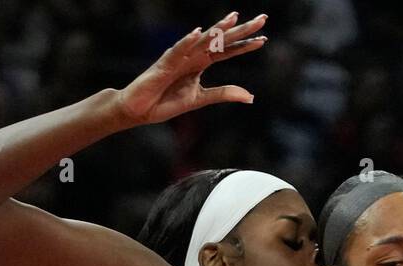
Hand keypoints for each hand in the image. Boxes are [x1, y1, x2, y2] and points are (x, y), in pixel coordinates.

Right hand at [115, 12, 267, 124]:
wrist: (139, 110)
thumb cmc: (165, 102)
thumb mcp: (199, 99)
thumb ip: (223, 94)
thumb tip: (250, 96)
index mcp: (201, 63)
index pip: (227, 51)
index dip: (245, 45)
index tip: (264, 39)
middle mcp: (192, 55)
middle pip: (221, 40)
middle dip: (240, 30)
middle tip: (262, 19)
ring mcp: (179, 57)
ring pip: (202, 40)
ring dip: (218, 29)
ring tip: (234, 18)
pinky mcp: (164, 63)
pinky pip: (178, 50)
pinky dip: (188, 42)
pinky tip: (198, 33)